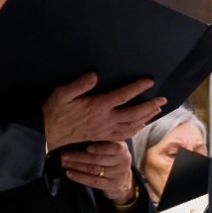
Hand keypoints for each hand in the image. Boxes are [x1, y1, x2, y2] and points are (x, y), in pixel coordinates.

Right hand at [43, 74, 162, 148]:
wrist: (49, 133)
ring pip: (132, 125)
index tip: (150, 81)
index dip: (137, 88)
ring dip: (146, 117)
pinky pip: (124, 134)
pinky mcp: (103, 137)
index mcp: (98, 106)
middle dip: (150, 105)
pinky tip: (141, 125)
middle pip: (134, 113)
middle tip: (163, 99)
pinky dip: (136, 129)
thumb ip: (79, 84)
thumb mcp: (62, 93)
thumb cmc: (55, 111)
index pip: (122, 96)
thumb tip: (95, 75)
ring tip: (157, 110)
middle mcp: (106, 120)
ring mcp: (106, 130)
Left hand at [60, 141, 136, 203]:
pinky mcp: (111, 185)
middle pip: (98, 159)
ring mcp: (118, 175)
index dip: (100, 148)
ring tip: (63, 162)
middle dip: (79, 157)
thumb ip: (102, 140)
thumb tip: (79, 134)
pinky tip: (69, 173)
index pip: (114, 148)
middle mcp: (123, 162)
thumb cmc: (112, 157)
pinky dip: (79, 177)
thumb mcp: (112, 146)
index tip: (87, 147)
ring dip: (76, 166)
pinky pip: (93, 181)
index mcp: (122, 149)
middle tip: (64, 155)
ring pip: (94, 170)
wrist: (122, 178)